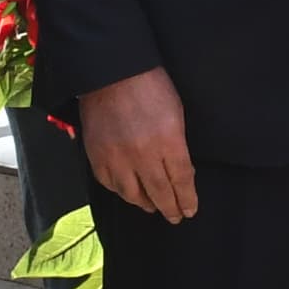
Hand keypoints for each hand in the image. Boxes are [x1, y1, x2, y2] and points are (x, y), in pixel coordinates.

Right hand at [84, 65, 198, 223]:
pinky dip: (121, 192)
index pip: (181, 180)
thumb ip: (177, 144)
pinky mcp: (97, 155)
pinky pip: (110, 183)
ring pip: (132, 194)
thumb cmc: (149, 85)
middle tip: (175, 217)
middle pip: (159, 192)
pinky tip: (128, 193)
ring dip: (145, 204)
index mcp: (168, 140)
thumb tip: (180, 171)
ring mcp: (117, 157)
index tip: (190, 209)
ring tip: (152, 207)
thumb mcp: (176, 111)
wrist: (110, 71)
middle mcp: (143, 154)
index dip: (187, 199)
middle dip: (170, 208)